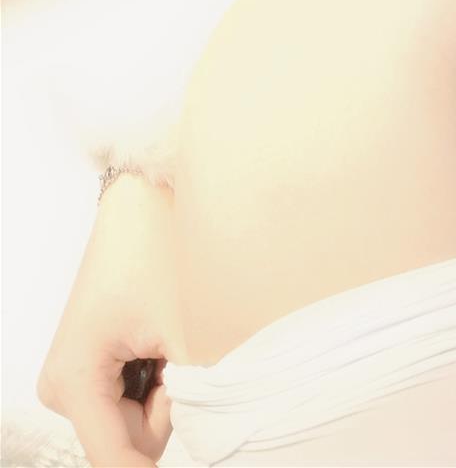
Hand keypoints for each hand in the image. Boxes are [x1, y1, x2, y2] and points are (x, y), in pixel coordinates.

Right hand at [38, 171, 185, 466]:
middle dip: (170, 408)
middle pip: (130, 440)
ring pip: (135, 420)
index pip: (115, 460)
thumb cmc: (163, 248)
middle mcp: (62, 387)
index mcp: (74, 382)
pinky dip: (160, 375)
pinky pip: (132, 395)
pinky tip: (164, 334)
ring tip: (173, 334)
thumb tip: (213, 439)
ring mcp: (73, 376)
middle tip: (182, 349)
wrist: (145, 196)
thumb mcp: (191, 330)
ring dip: (169, 389)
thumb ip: (199, 399)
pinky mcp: (89, 364)